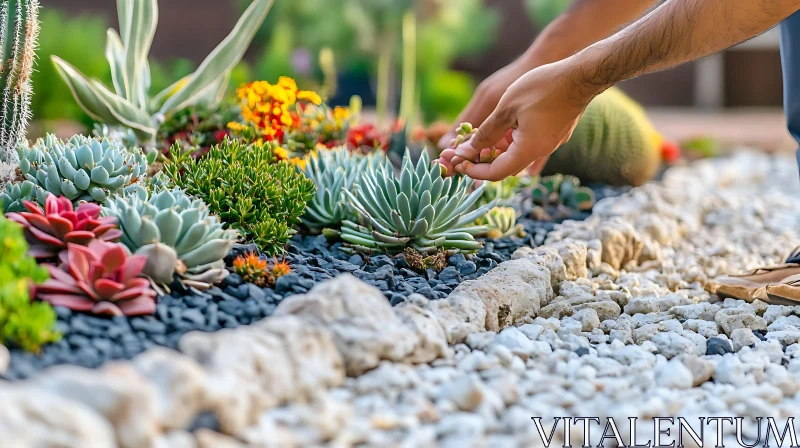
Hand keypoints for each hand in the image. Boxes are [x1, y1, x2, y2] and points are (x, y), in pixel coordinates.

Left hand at [439, 61, 594, 180]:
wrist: (581, 74)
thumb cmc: (543, 88)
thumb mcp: (505, 109)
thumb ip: (485, 133)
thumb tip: (466, 152)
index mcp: (527, 151)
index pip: (495, 173)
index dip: (473, 170)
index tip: (458, 161)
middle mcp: (540, 152)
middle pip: (504, 165)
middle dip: (480, 158)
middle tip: (460, 148)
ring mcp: (549, 143)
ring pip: (516, 153)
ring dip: (495, 147)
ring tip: (477, 133)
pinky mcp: (554, 133)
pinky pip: (528, 143)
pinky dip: (510, 139)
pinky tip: (499, 126)